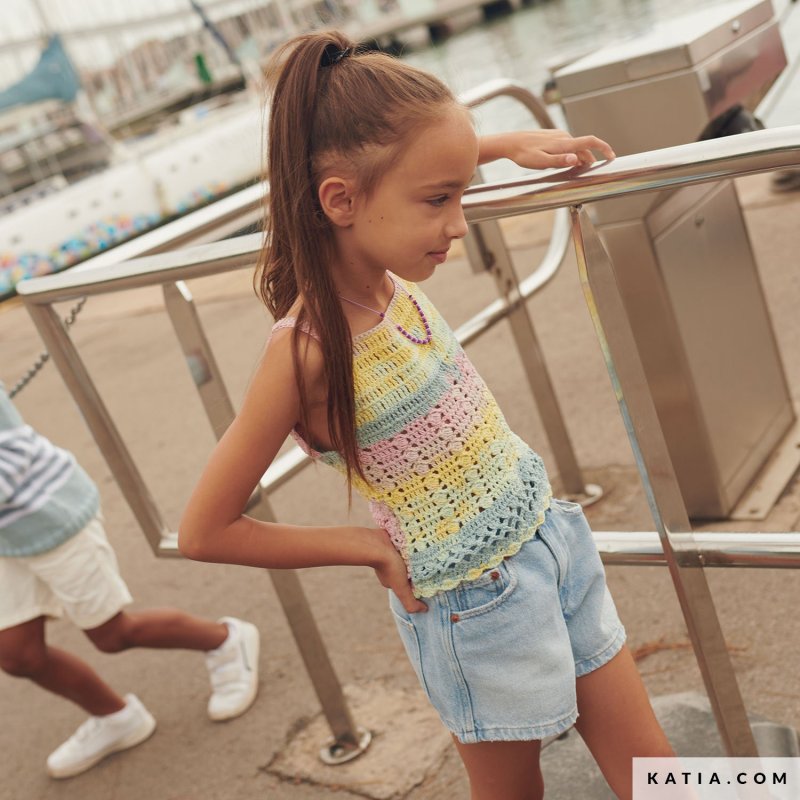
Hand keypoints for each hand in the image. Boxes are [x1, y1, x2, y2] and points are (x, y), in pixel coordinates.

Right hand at [370, 528, 426, 613]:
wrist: (376, 544)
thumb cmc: (389, 566)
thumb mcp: (401, 588)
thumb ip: (410, 603)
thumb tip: (424, 610)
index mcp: (392, 579)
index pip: (409, 582)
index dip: (419, 581)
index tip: (431, 577)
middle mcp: (391, 566)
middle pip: (410, 568)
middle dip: (420, 567)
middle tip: (432, 563)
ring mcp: (392, 553)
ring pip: (409, 555)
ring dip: (417, 554)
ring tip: (429, 551)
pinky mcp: (395, 540)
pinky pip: (408, 543)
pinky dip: (414, 543)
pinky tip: (422, 541)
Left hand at [480, 130, 615, 169]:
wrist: (511, 143)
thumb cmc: (524, 154)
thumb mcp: (541, 162)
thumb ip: (559, 161)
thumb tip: (576, 159)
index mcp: (564, 144)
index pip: (590, 142)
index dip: (604, 148)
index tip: (612, 156)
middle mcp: (564, 137)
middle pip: (585, 148)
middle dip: (591, 160)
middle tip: (591, 174)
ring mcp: (559, 136)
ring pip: (576, 148)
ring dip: (581, 159)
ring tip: (578, 172)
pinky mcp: (553, 137)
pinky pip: (568, 146)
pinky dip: (573, 154)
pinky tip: (567, 163)